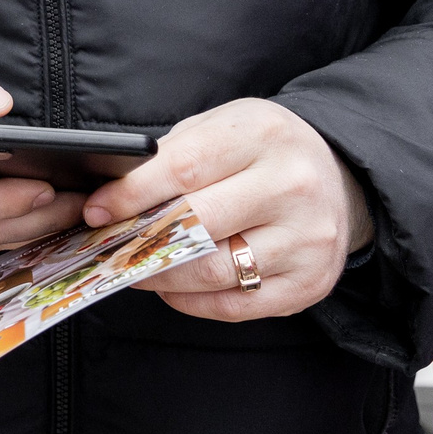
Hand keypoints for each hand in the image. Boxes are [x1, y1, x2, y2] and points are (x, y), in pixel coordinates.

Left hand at [82, 99, 374, 321]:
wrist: (337, 178)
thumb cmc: (260, 152)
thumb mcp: (222, 128)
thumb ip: (173, 155)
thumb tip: (112, 196)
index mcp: (263, 136)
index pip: (183, 168)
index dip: (131, 194)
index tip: (95, 211)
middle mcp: (293, 186)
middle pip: (196, 223)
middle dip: (140, 239)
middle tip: (106, 247)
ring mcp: (307, 239)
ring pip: (212, 271)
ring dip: (160, 276)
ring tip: (133, 268)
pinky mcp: (310, 283)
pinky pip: (235, 306)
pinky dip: (192, 302)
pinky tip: (173, 289)